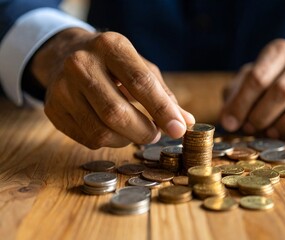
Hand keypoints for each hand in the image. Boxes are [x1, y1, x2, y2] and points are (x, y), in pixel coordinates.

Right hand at [30, 28, 194, 148]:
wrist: (68, 55)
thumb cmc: (115, 65)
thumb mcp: (142, 68)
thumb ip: (164, 96)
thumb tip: (186, 123)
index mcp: (110, 46)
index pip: (140, 83)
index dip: (162, 110)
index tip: (179, 130)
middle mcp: (81, 63)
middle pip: (116, 113)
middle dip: (143, 131)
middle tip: (155, 134)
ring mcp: (62, 87)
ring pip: (101, 132)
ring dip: (127, 140)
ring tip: (135, 131)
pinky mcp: (53, 109)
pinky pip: (88, 139)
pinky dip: (109, 141)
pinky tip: (113, 129)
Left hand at [221, 39, 284, 138]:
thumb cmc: (283, 75)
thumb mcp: (258, 74)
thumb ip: (238, 92)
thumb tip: (226, 119)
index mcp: (280, 52)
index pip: (258, 77)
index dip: (242, 103)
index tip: (230, 123)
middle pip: (282, 90)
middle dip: (262, 114)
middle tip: (251, 129)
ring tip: (272, 134)